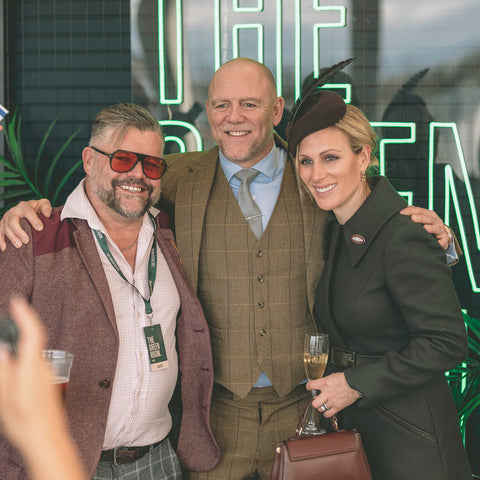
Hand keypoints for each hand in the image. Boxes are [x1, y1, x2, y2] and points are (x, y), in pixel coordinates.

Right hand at [0, 199, 51, 250]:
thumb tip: (47, 215)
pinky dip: (1, 240)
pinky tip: (4, 248)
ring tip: (19, 245)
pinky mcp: (3, 225)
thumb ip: (46, 208)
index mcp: (24, 206)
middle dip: (19, 231)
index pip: (28, 212)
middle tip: (26, 240)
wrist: (28, 208)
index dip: (33, 220)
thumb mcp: (43, 204)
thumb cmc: (37, 208)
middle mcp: (13, 211)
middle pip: (12, 221)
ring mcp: (6, 218)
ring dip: (12, 237)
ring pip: (5, 228)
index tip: (40, 228)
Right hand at [0, 298, 86, 479]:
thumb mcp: (4, 397)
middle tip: (5, 330)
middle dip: (17, 336)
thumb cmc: (25, 421)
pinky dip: (21, 367)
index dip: (26, 315)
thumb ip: (3, 370)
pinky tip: (12, 385)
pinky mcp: (47, 383)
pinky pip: (32, 367)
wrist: (48, 439)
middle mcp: (43, 367)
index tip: (18, 301)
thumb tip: (2, 349)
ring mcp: (47, 375)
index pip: (33, 333)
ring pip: (30, 357)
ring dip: (18, 357)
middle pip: (30, 343)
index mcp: (32, 367)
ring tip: (6, 381)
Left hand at [307, 372, 361, 417]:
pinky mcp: (338, 407)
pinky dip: (326, 413)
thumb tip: (319, 385)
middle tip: (316, 399)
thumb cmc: (345, 379)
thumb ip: (324, 382)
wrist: (355, 384)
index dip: (308, 386)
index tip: (309, 387)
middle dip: (314, 401)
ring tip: (323, 404)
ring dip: (321, 407)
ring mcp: (332, 401)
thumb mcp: (331, 376)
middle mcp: (327, 393)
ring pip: (321, 409)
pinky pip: (328, 414)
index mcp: (325, 383)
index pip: (310, 386)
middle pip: (314, 403)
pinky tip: (327, 410)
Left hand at [400, 206, 451, 249]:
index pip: (420, 211)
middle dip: (421, 218)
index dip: (411, 211)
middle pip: (429, 218)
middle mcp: (436, 222)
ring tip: (424, 228)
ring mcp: (441, 231)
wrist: (440, 239)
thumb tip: (402, 210)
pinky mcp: (444, 241)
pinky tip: (435, 242)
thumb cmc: (426, 228)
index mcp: (430, 215)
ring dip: (431, 228)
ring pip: (437, 229)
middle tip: (413, 218)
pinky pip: (442, 241)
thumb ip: (412, 214)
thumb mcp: (420, 220)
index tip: (401, 212)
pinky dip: (440, 242)